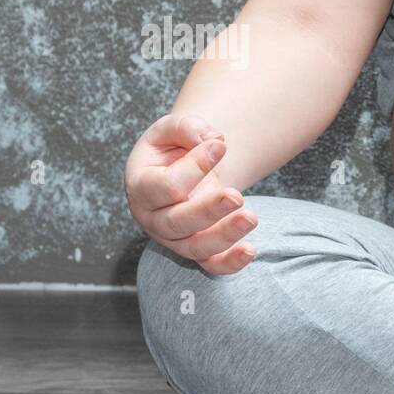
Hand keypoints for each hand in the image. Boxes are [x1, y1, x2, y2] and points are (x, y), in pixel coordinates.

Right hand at [124, 113, 257, 274]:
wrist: (180, 170)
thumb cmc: (172, 149)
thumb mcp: (171, 129)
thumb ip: (188, 128)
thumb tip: (212, 141)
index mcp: (141, 187)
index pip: (165, 185)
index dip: (194, 167)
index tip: (220, 146)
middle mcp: (154, 218)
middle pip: (177, 223)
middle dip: (208, 211)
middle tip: (237, 196)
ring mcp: (175, 238)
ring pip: (196, 247)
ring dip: (225, 236)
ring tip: (252, 218)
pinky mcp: (197, 249)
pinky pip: (211, 265)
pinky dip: (230, 263)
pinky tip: (250, 251)